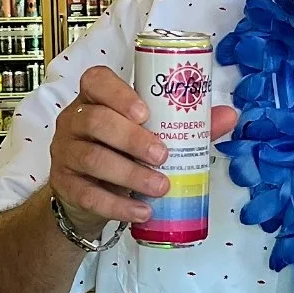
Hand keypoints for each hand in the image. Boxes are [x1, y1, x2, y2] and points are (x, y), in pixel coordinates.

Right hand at [49, 65, 235, 235]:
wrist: (87, 196)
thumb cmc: (121, 154)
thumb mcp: (148, 135)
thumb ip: (185, 123)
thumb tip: (229, 115)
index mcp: (95, 99)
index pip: (96, 80)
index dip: (118, 93)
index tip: (146, 112)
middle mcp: (74, 120)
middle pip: (96, 121)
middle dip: (132, 138)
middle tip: (162, 155)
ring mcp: (65, 153)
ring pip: (92, 158)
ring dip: (130, 174)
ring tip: (160, 187)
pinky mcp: (64, 185)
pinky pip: (88, 194)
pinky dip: (118, 205)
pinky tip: (142, 212)